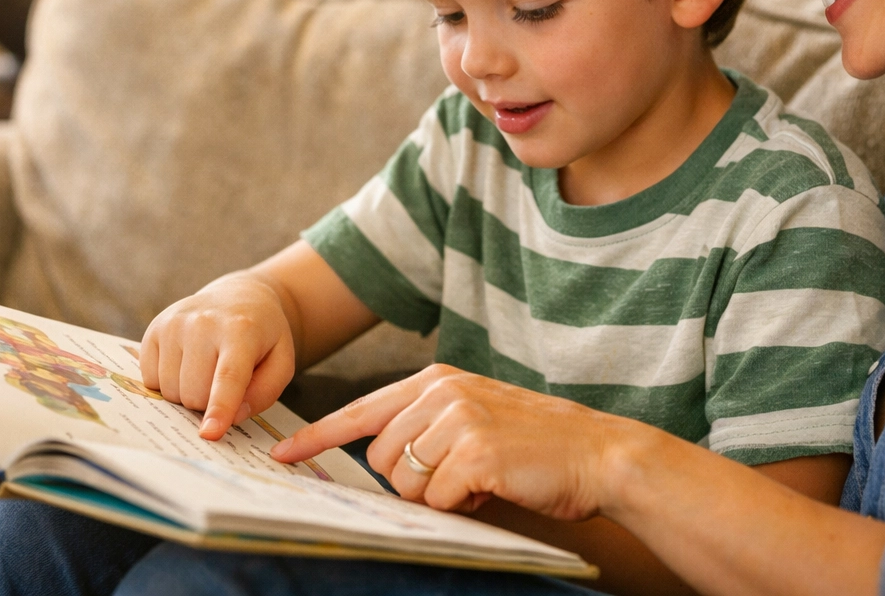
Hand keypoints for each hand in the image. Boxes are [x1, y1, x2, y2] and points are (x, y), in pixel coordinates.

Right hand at [140, 272, 296, 439]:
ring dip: (188, 393)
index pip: (227, 377)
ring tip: (206, 368)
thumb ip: (263, 393)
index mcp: (242, 329)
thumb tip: (231, 418)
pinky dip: (168, 382)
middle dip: (208, 403)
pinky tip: (186, 362)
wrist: (238, 297)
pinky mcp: (153, 330)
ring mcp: (173, 324)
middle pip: (194, 394)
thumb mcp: (281, 362)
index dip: (219, 408)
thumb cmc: (262, 337)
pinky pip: (150, 380)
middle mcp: (203, 322)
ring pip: (169, 391)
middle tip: (224, 382)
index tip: (210, 434)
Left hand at [270, 364, 630, 519]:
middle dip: (410, 481)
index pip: (362, 410)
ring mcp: (458, 419)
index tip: (284, 454)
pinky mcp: (475, 452)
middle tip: (458, 477)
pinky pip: (437, 499)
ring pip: (403, 482)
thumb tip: (382, 464)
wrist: (599, 453)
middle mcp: (442, 391)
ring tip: (481, 478)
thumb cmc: (538, 444)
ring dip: (436, 495)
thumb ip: (428, 427)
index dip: (319, 436)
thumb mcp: (477, 417)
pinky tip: (495, 486)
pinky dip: (462, 504)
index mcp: (438, 380)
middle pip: (379, 457)